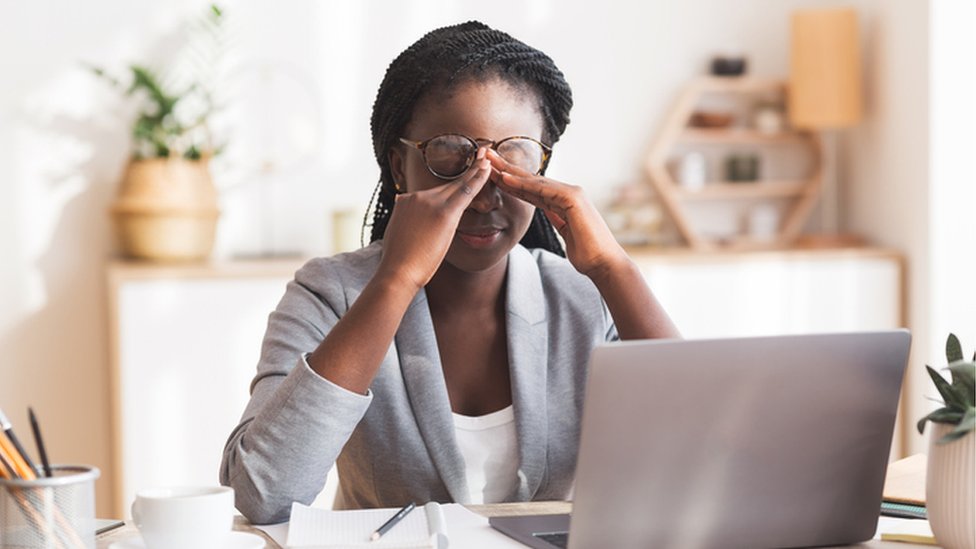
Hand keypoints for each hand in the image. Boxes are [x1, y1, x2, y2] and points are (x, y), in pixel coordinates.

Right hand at [377, 148, 491, 290]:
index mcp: (405, 202)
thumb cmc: (399, 262)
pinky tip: (488, 169)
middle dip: (465, 169)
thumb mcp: (398, 236)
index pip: (431, 192)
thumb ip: (406, 224)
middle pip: (446, 184)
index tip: (458, 174)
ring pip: (456, 185)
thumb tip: (406, 226)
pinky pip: (465, 191)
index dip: (448, 183)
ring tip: (488, 159)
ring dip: (475, 171)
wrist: (397, 272)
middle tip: (480, 154)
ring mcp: (429, 202)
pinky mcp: (444, 212)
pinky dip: (478, 178)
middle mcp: (416, 197)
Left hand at [488, 149, 627, 280]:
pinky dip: (522, 184)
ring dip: (510, 172)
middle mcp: (569, 193)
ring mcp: (572, 193)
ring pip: (534, 181)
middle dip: (508, 169)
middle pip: (532, 180)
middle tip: (486, 156)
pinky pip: (542, 190)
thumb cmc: (588, 254)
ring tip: (490, 162)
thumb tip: (550, 213)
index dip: (513, 182)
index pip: (533, 189)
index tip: (493, 175)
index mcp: (565, 201)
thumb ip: (559, 220)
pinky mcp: (573, 198)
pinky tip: (505, 179)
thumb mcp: (567, 234)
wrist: (604, 264)